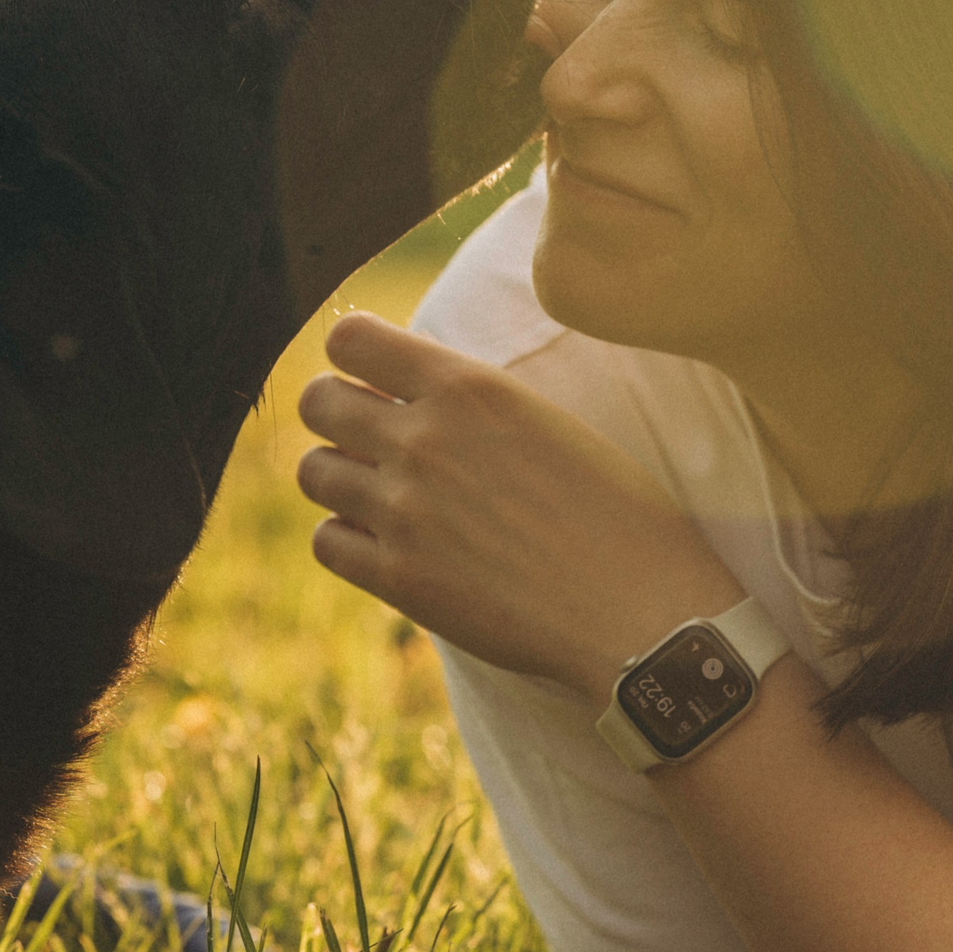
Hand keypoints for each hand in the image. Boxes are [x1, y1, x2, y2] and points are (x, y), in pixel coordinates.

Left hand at [296, 313, 742, 693]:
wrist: (639, 612)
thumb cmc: (618, 514)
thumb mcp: (547, 421)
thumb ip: (472, 402)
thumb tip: (410, 390)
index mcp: (469, 387)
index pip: (350, 339)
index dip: (354, 358)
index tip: (376, 380)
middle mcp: (425, 440)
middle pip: (317, 401)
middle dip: (336, 415)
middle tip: (368, 439)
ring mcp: (404, 511)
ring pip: (313, 472)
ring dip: (339, 478)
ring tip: (380, 494)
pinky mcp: (398, 578)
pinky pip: (326, 542)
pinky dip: (347, 539)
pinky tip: (387, 544)